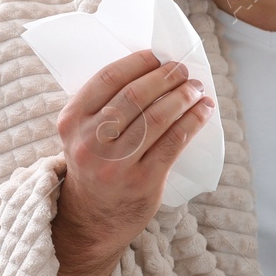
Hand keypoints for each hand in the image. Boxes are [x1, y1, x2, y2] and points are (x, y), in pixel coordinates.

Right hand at [52, 50, 214, 275]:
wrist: (91, 220)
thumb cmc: (95, 163)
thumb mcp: (83, 134)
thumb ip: (103, 105)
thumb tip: (152, 67)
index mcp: (72, 122)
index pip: (107, 79)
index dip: (137, 62)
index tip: (158, 55)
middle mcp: (90, 142)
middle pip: (134, 97)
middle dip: (164, 77)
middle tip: (182, 70)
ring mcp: (116, 164)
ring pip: (156, 118)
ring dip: (182, 97)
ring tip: (196, 88)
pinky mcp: (142, 182)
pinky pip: (173, 142)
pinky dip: (193, 121)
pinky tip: (204, 110)